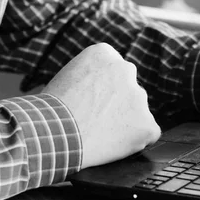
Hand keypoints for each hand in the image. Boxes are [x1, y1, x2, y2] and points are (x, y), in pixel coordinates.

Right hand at [44, 43, 160, 167]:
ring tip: (99, 134)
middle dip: (118, 104)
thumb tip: (101, 91)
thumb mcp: (67, 77)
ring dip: (125, 123)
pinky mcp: (147, 124)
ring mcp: (139, 97)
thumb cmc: (51, 111)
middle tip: (96, 121)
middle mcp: (126, 69)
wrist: (54, 134)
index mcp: (104, 54)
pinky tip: (113, 145)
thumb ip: (91, 77)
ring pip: (138, 112)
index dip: (103, 91)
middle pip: (128, 90)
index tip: (92, 102)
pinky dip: (135, 142)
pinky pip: (148, 134)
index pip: (114, 72)